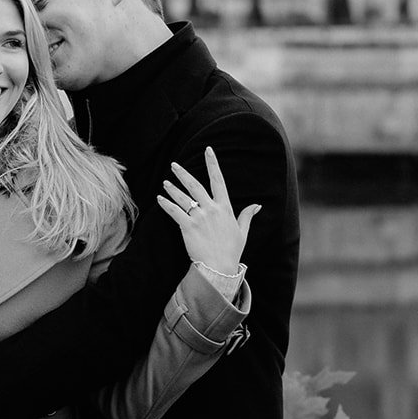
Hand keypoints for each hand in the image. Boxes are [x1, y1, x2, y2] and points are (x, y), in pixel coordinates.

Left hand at [157, 146, 258, 273]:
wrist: (219, 268)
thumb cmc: (231, 251)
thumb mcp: (242, 231)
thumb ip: (247, 216)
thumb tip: (257, 205)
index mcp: (225, 207)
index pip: (218, 180)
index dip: (213, 163)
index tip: (208, 150)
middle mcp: (211, 209)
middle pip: (195, 185)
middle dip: (183, 174)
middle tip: (174, 165)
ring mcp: (198, 217)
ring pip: (182, 197)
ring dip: (172, 189)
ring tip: (165, 182)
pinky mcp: (187, 226)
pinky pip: (174, 211)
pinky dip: (166, 204)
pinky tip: (160, 199)